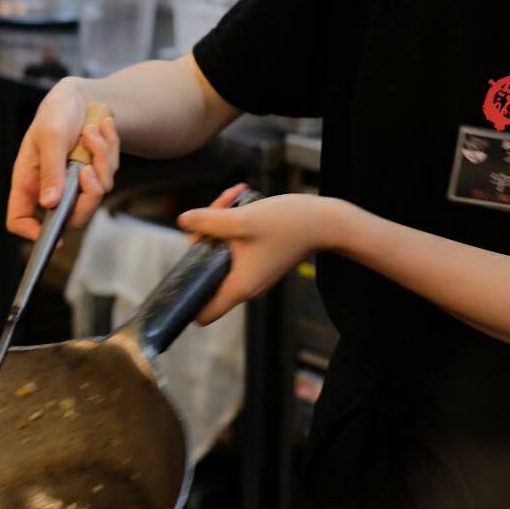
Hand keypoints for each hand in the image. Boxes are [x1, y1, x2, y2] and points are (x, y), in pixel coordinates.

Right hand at [6, 79, 120, 240]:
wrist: (84, 96)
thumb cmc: (57, 112)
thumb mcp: (50, 135)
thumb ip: (50, 169)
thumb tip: (50, 203)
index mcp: (28, 180)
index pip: (19, 218)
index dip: (31, 232)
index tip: (52, 235)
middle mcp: (51, 187)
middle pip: (71, 217)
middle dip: (87, 196)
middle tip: (86, 169)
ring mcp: (76, 183)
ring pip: (96, 193)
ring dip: (99, 159)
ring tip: (92, 131)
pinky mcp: (96, 175)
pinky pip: (110, 174)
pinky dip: (108, 149)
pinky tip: (102, 128)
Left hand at [177, 193, 346, 324]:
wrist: (327, 221)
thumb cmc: (289, 223)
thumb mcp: (242, 219)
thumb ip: (208, 222)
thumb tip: (182, 221)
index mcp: (240, 287)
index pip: (203, 313)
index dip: (188, 294)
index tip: (186, 263)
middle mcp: (246, 286)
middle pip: (206, 270)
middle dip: (204, 237)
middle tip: (215, 210)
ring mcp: (253, 274)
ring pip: (220, 252)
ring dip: (219, 223)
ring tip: (234, 195)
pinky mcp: (260, 260)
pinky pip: (235, 246)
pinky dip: (233, 224)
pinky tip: (241, 197)